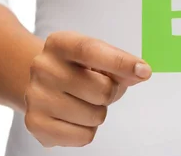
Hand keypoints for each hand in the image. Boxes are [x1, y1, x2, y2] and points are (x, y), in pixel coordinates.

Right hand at [24, 31, 151, 146]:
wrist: (42, 82)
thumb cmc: (78, 69)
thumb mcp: (98, 57)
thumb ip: (121, 64)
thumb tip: (141, 72)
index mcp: (60, 43)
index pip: (91, 50)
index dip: (120, 62)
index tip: (144, 70)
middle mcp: (43, 67)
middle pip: (102, 90)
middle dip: (111, 93)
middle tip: (99, 88)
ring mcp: (36, 96)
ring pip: (96, 116)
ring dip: (98, 112)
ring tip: (83, 101)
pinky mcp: (36, 124)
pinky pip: (84, 136)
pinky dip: (87, 130)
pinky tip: (73, 117)